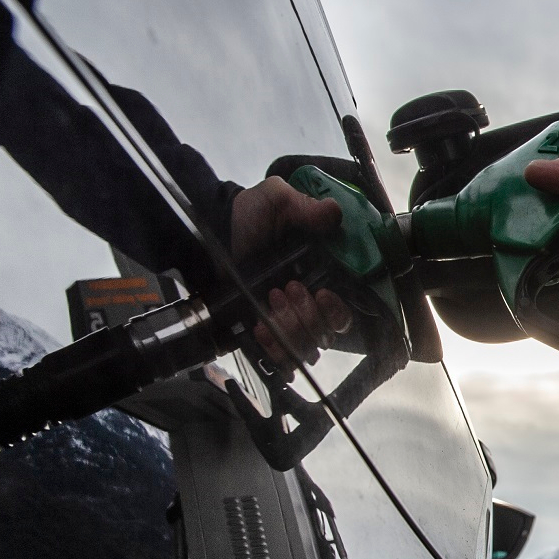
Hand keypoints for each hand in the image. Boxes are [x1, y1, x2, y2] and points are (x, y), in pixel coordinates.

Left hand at [229, 177, 354, 366]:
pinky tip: (260, 327)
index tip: (322, 294)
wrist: (214, 232)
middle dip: (309, 315)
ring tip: (271, 297)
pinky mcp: (265, 330)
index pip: (344, 311)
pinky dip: (274, 348)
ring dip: (291, 326)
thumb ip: (304, 205)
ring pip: (306, 347)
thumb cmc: (249, 216)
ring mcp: (288, 319)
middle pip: (327, 333)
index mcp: (323, 276)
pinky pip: (281, 358)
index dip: (337, 310)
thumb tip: (332, 212)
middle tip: (288, 287)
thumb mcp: (277, 200)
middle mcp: (309, 302)